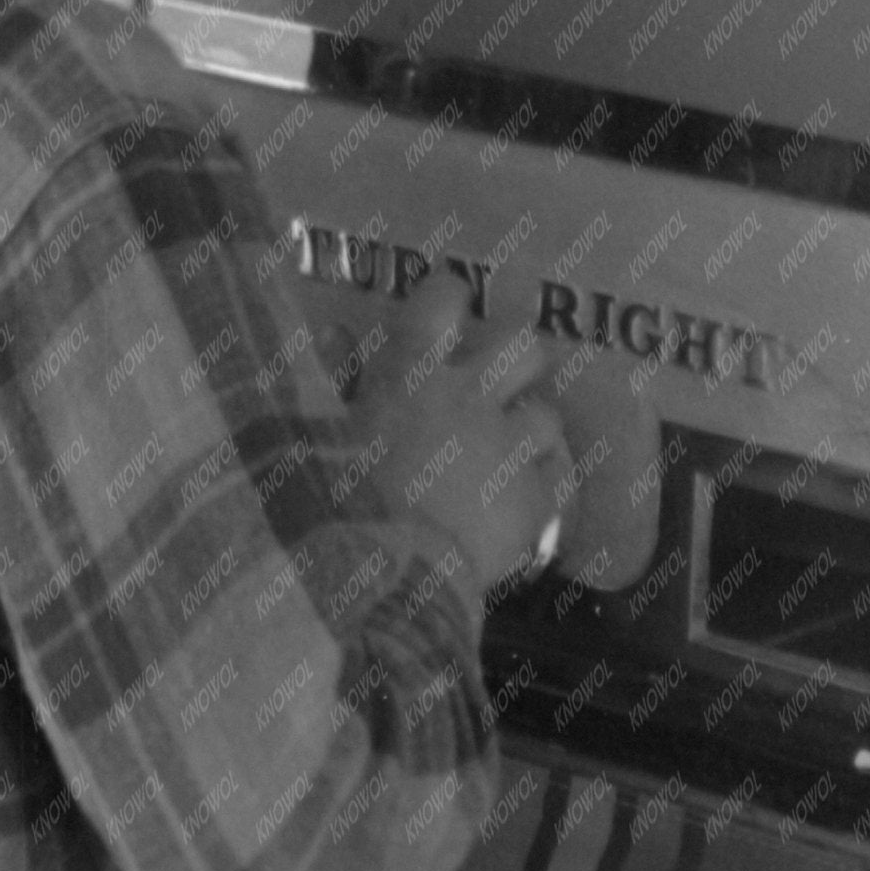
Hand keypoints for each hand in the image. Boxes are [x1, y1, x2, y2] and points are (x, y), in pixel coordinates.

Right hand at [343, 279, 572, 595]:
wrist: (379, 577)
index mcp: (413, 373)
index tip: (449, 296)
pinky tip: (515, 512)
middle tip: (503, 370)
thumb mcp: (318, 432)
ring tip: (511, 451)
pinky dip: (535, 493)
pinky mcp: (534, 501)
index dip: (449, 292)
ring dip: (529, 429)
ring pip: (546, 415)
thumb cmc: (331, 499)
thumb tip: (334, 336)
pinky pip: (551, 484)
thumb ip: (330, 379)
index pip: (442, 299)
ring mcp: (509, 448)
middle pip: (521, 343)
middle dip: (516, 353)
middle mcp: (472, 396)